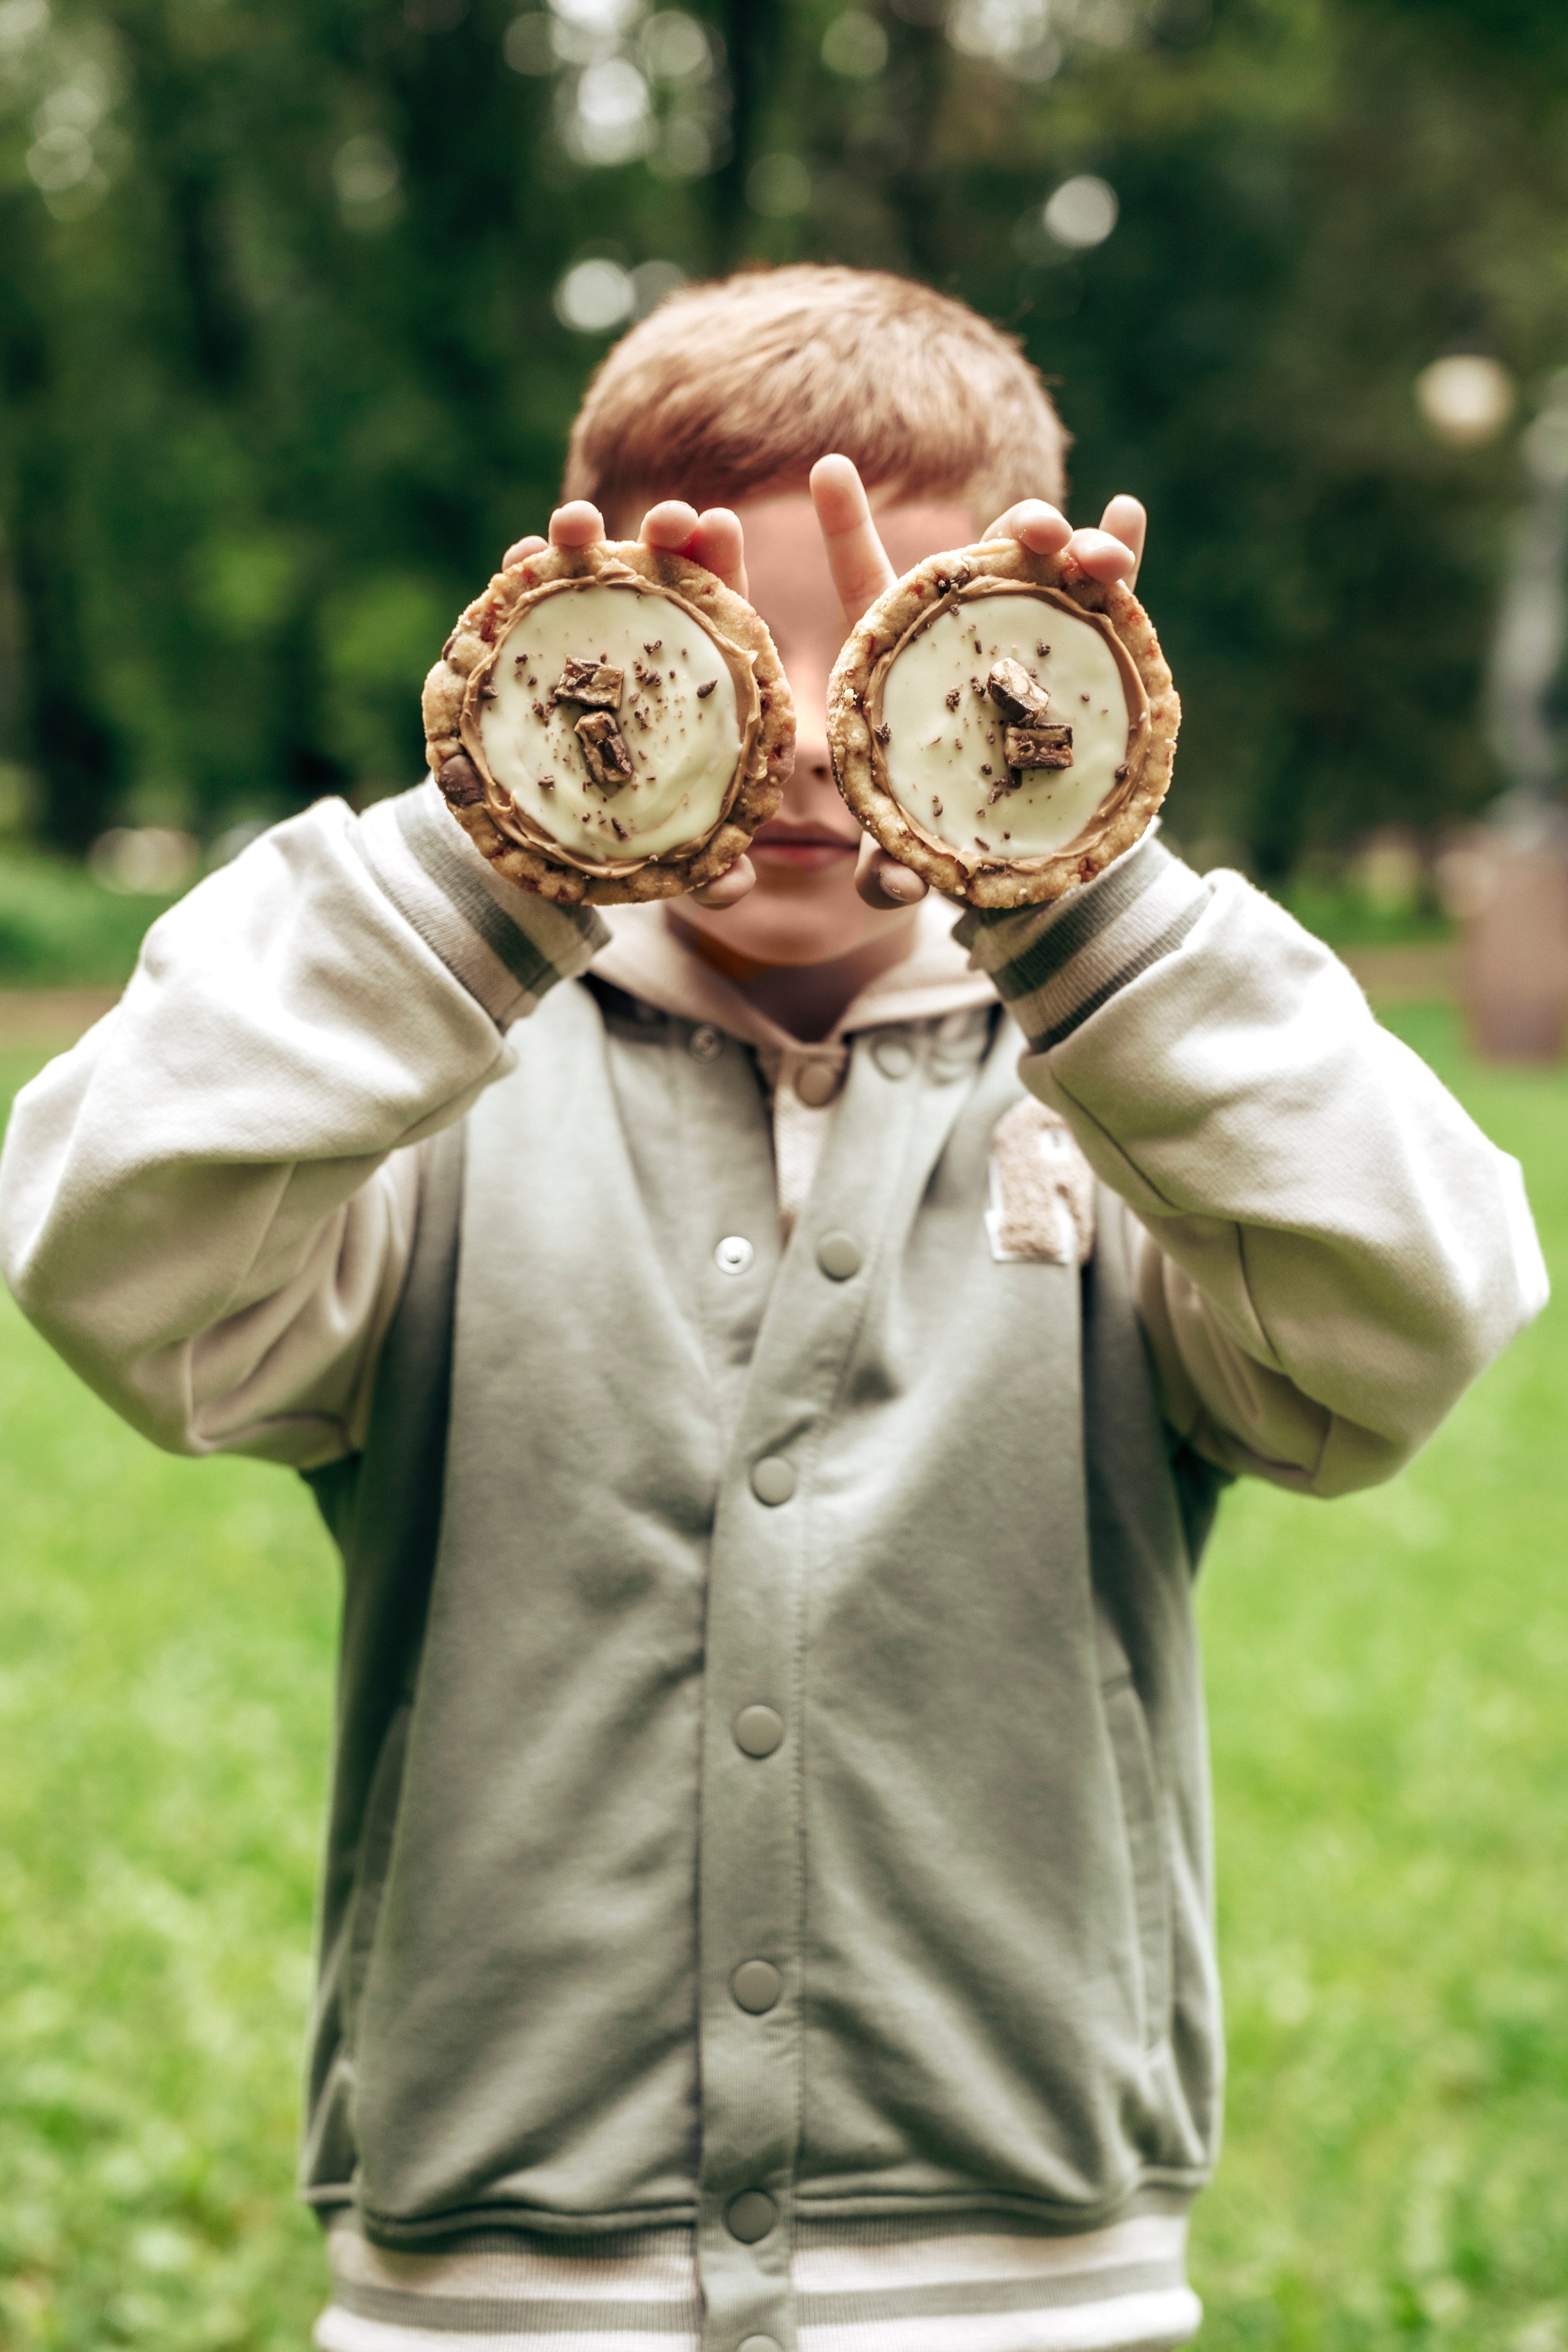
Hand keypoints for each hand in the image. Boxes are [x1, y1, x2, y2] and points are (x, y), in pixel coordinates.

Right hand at [501, 500, 759, 907]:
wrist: (545, 849)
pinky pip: (521, 608)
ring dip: (583, 540)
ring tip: (576, 522)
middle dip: (662, 535)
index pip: (716, 610)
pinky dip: (519, 577)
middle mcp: (640, 651)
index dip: (717, 564)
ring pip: (587, 578)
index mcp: (694, 682)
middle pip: (659, 577)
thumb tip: (737, 887)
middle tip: (669, 517)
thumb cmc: (629, 842)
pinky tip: (516, 560)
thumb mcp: (674, 859)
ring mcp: (581, 647)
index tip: (716, 523)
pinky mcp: (525, 656)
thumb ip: (711, 869)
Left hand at [806, 456, 1147, 910]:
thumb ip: (888, 872)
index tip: (830, 464)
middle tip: (1030, 530)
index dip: (850, 527)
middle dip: (1007, 528)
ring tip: (1091, 548)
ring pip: (1049, 572)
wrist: (1031, 868)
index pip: (869, 587)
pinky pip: (1114, 603)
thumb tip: (891, 890)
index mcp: (905, 665)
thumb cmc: (948, 848)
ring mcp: (1036, 641)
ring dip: (1073, 544)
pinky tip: (1130, 512)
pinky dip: (1125, 553)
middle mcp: (971, 637)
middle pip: (980, 562)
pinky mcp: (1095, 662)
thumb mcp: (909, 862)